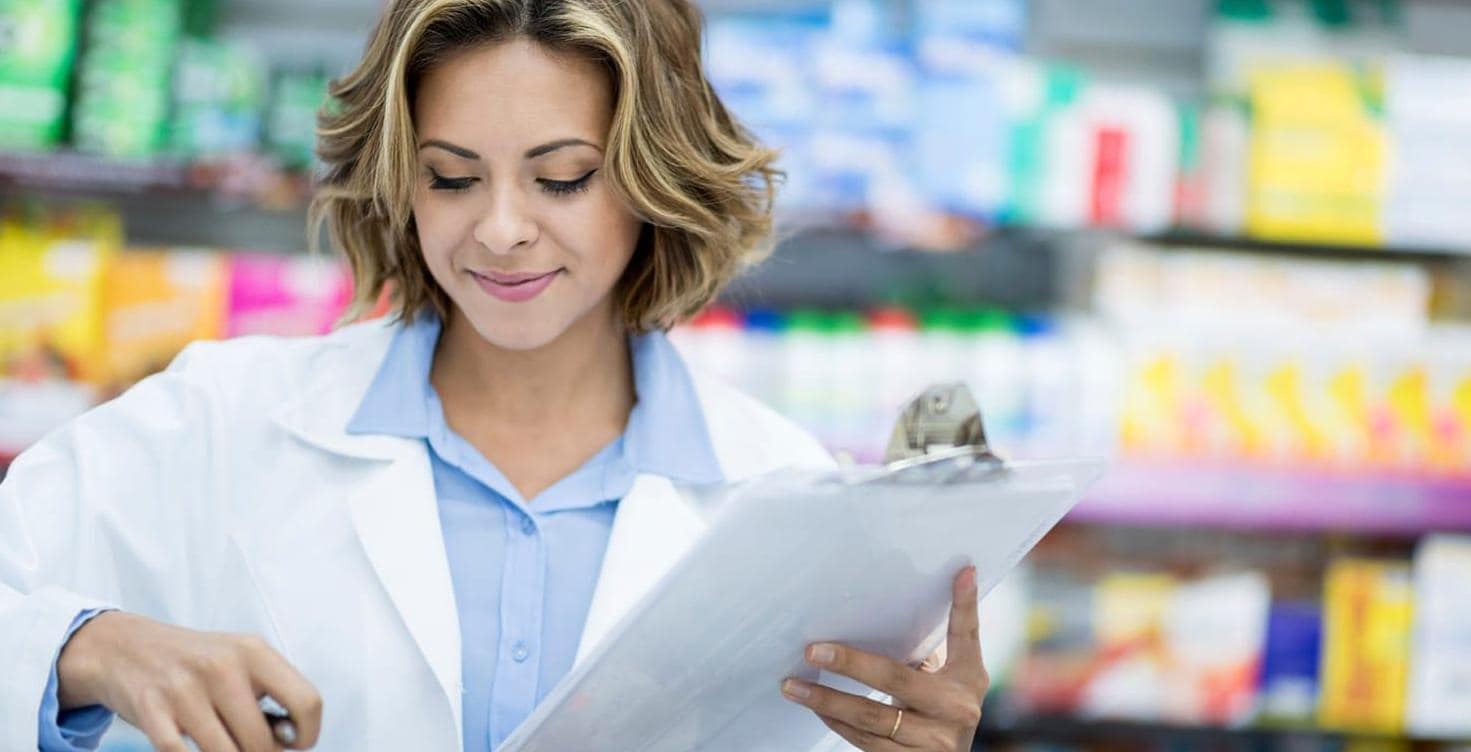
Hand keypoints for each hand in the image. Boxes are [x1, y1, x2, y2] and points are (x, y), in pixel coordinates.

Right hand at [56, 611, 322, 751]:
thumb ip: (271, 693)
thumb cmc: (195, 663)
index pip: (307, 702)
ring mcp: (184, 688)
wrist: (125, 647)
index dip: (308, 734)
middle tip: (247, 745)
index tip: (295, 743)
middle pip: (263, 742)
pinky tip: (193, 750)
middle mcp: (223, 666)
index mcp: (255, 652)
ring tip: (222, 745)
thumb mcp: (240, 660)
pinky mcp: (150, 709)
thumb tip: (292, 739)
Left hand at [780, 566, 987, 750]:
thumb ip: (949, 635)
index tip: (961, 573)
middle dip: (851, 664)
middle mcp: (952, 714)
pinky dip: (837, 723)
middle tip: (813, 650)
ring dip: (828, 701)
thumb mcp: (961, 672)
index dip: (963, 605)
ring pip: (870, 720)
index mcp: (965, 682)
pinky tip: (816, 707)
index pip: (964, 636)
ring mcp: (929, 744)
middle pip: (894, 682)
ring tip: (794, 686)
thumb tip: (951, 577)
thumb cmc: (951, 703)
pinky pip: (864, 743)